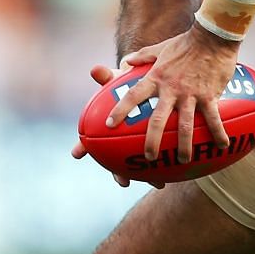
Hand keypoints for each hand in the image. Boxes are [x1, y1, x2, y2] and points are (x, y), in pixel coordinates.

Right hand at [71, 64, 156, 188]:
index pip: (90, 136)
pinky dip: (168, 166)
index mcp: (108, 126)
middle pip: (114, 160)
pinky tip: (178, 173)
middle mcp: (119, 139)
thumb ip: (108, 77)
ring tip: (158, 184)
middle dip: (117, 172)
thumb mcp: (120, 79)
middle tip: (122, 182)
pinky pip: (161, 159)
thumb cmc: (131, 82)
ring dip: (147, 176)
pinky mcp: (155, 145)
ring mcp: (136, 145)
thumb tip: (95, 69)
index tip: (76, 154)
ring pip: (139, 165)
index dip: (82, 145)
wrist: (149, 83)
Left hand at [108, 26, 239, 163]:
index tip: (110, 124)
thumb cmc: (185, 43)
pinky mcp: (210, 96)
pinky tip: (222, 146)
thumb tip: (126, 61)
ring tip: (183, 160)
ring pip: (186, 126)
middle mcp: (171, 89)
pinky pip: (214, 119)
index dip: (121, 109)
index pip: (134, 96)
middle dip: (152, 141)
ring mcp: (191, 94)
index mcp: (156, 77)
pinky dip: (218, 134)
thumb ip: (142, 56)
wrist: (212, 36)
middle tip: (148, 158)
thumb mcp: (159, 48)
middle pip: (158, 120)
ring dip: (184, 146)